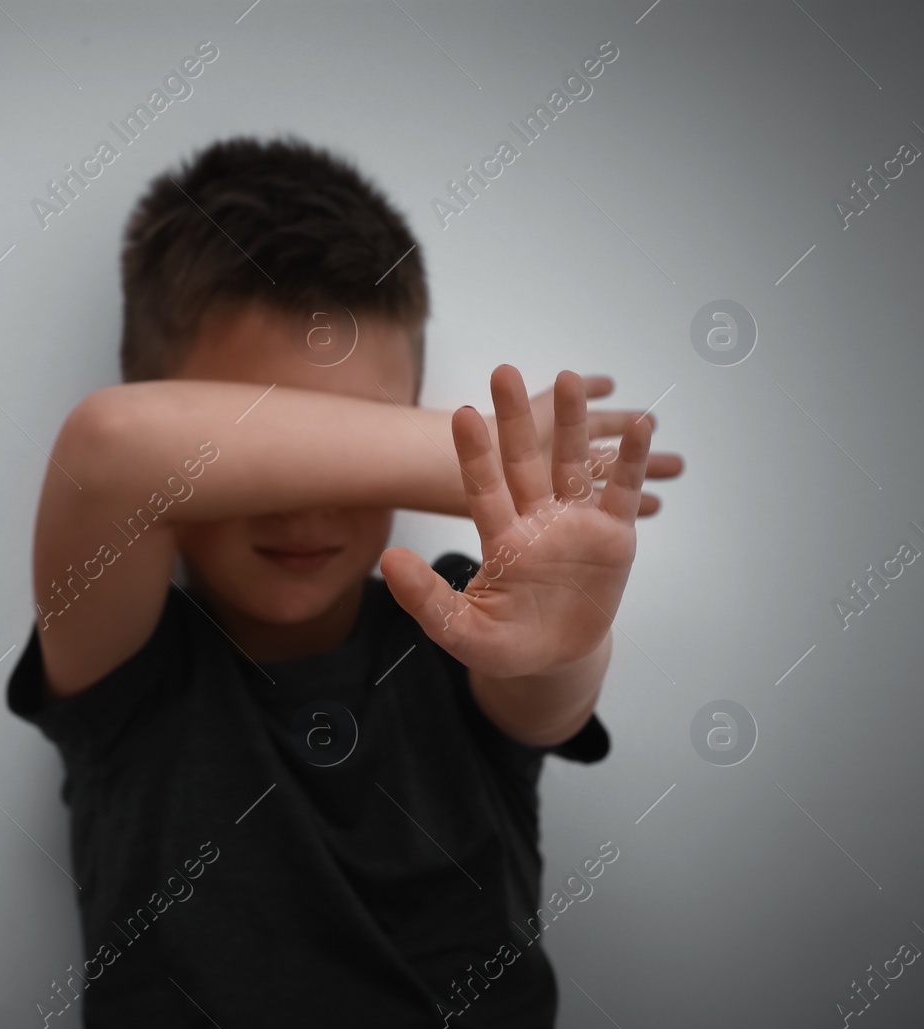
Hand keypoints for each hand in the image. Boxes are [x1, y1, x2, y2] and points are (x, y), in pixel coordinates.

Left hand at [382, 366, 650, 678]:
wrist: (555, 658)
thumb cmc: (504, 642)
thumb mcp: (460, 630)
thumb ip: (427, 599)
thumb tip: (389, 561)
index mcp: (499, 539)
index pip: (483, 488)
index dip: (475, 453)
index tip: (464, 414)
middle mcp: (535, 520)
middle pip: (524, 461)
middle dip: (516, 418)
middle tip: (503, 370)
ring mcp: (575, 523)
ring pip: (572, 464)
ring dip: (573, 423)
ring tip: (569, 376)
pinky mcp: (613, 534)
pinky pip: (621, 491)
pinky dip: (629, 460)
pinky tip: (638, 425)